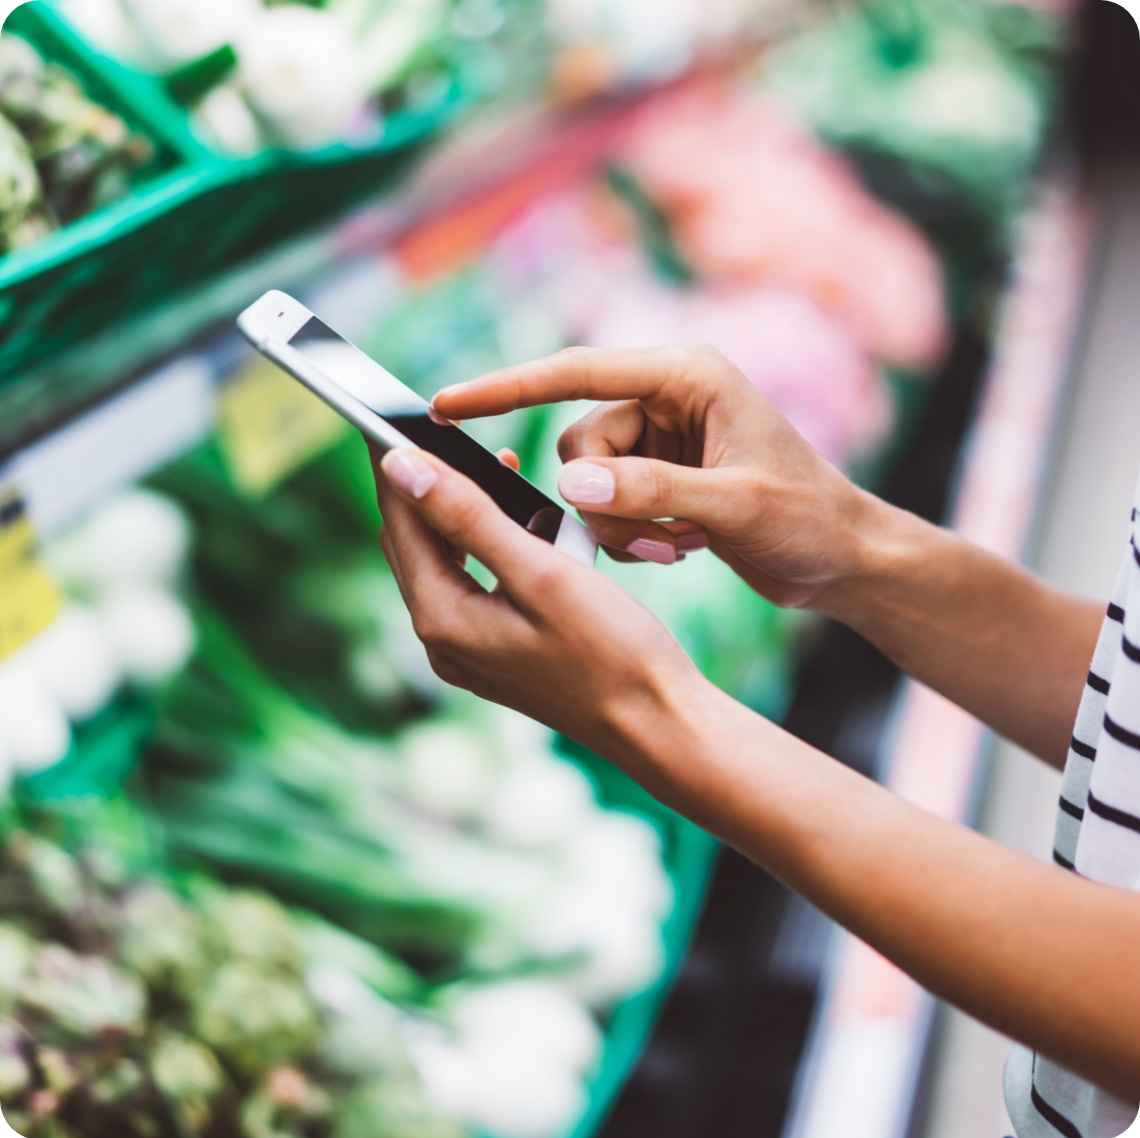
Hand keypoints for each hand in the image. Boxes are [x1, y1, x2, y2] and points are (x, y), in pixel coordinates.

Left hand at [370, 444, 702, 776]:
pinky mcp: (495, 655)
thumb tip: (402, 467)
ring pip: (442, 563)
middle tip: (440, 431)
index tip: (390, 411)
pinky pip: (472, 586)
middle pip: (413, 542)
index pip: (401, 520)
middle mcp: (442, 642)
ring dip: (459, 514)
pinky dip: (486, 547)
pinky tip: (522, 526)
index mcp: (444, 619)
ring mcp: (467, 654)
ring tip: (493, 468)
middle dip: (424, 485)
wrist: (657, 724)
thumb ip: (468, 518)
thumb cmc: (613, 650)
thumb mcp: (542, 573)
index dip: (394, 461)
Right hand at [432, 344, 880, 610]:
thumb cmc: (807, 518)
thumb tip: (567, 483)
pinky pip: (607, 504)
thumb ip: (650, 491)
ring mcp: (661, 439)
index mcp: (686, 376)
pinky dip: (631, 535)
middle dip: (601, 499)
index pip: (576, 371)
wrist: (842, 558)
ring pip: (587, 481)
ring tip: (679, 546)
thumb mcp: (734, 504)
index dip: (506, 387)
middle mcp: (666, 399)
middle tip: (658, 537)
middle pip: (578, 442)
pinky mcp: (659, 476)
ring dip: (620, 525)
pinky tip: (682, 548)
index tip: (446, 403)